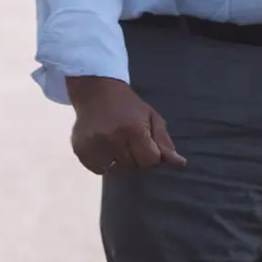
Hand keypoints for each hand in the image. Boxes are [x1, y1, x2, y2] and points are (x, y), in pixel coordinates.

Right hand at [65, 76, 186, 175]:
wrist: (96, 91)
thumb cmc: (128, 105)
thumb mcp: (151, 117)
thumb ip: (164, 142)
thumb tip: (181, 164)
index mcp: (134, 129)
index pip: (150, 161)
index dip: (150, 155)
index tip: (145, 144)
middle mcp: (113, 138)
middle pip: (133, 167)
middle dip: (135, 158)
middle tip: (129, 141)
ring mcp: (94, 145)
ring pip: (115, 170)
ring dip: (119, 162)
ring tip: (116, 144)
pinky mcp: (80, 150)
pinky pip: (98, 169)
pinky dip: (103, 163)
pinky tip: (103, 147)